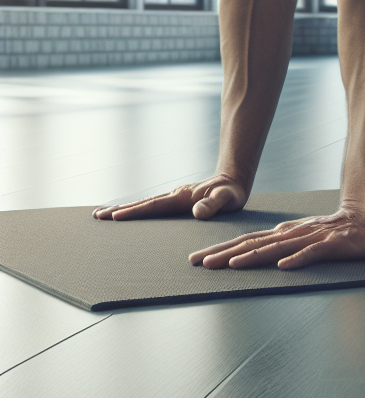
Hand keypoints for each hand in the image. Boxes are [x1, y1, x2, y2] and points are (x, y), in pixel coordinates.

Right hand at [93, 175, 247, 220]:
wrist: (234, 181)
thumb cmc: (232, 193)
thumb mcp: (227, 198)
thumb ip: (213, 204)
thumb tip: (197, 211)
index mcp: (181, 198)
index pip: (154, 206)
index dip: (134, 212)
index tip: (114, 216)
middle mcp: (174, 195)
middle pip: (142, 204)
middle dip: (119, 210)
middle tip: (96, 216)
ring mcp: (173, 197)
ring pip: (145, 204)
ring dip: (124, 209)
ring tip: (103, 215)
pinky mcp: (176, 201)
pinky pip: (152, 206)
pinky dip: (137, 210)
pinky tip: (129, 215)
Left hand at [188, 207, 364, 269]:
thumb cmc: (335, 232)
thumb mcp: (304, 238)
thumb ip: (283, 243)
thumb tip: (258, 249)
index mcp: (285, 233)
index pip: (249, 241)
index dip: (223, 249)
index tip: (198, 259)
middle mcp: (293, 234)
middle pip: (255, 244)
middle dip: (226, 253)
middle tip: (200, 263)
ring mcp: (312, 238)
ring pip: (277, 249)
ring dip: (253, 257)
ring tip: (231, 265)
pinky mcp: (332, 245)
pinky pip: (312, 254)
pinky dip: (297, 260)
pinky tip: (283, 267)